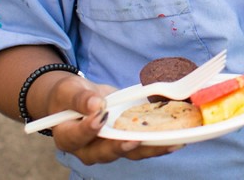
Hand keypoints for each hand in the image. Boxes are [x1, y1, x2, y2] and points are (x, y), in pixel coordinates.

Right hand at [46, 76, 182, 163]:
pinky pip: (142, 145)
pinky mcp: (126, 141)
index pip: (78, 136)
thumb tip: (96, 105)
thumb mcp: (69, 91)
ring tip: (170, 142)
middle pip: (106, 152)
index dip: (89, 128)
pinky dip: (158, 141)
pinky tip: (175, 137)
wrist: (77, 98)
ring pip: (130, 153)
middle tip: (136, 139)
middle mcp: (89, 149)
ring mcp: (110, 147)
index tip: (100, 117)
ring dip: (151, 148)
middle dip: (123, 146)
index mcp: (69, 137)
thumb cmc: (68, 95)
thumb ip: (79, 98)